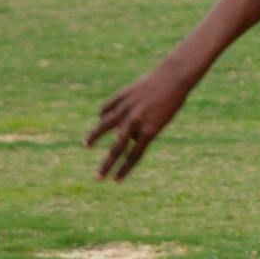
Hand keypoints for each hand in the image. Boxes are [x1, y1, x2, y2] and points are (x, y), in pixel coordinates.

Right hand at [85, 61, 196, 180]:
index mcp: (150, 130)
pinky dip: (104, 114)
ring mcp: (126, 109)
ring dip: (94, 136)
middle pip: (117, 148)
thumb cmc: (172, 102)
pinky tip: (101, 118)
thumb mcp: (161, 121)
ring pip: (104, 126)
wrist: (173, 78)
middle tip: (98, 178)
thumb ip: (143, 131)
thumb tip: (124, 138)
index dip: (125, 169)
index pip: (134, 155)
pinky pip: (108, 109)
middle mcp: (136, 122)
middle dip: (107, 165)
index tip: (116, 181)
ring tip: (86, 145)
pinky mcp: (121, 96)